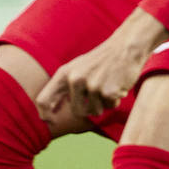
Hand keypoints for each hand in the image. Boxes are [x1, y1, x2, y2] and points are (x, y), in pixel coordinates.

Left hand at [35, 9, 165, 129]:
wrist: (125, 47)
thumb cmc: (100, 60)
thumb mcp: (76, 69)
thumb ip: (63, 87)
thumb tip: (46, 114)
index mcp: (64, 74)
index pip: (43, 100)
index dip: (45, 114)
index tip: (50, 121)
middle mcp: (75, 80)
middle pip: (77, 112)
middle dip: (89, 109)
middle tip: (98, 95)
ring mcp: (92, 85)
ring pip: (95, 111)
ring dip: (104, 103)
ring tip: (108, 85)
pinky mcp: (107, 91)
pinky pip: (111, 106)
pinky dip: (115, 99)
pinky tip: (118, 84)